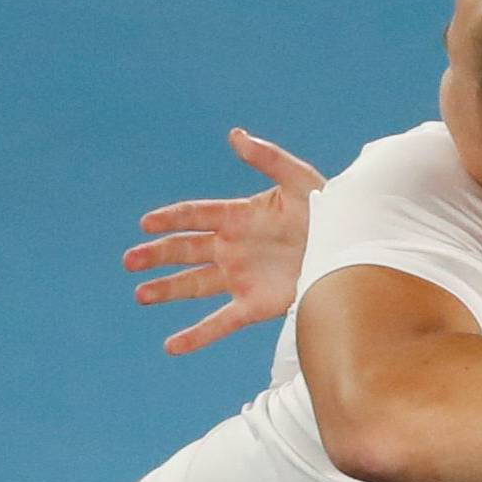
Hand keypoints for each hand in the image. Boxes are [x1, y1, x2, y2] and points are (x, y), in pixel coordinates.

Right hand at [122, 129, 324, 354]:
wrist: (351, 248)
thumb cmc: (328, 208)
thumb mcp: (299, 179)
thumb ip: (267, 158)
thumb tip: (235, 135)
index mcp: (237, 216)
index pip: (194, 215)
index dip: (170, 219)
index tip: (147, 224)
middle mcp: (232, 247)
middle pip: (185, 251)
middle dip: (157, 255)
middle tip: (129, 261)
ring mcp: (241, 277)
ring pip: (194, 285)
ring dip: (167, 290)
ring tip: (141, 296)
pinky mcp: (255, 305)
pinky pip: (220, 322)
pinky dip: (196, 335)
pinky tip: (172, 346)